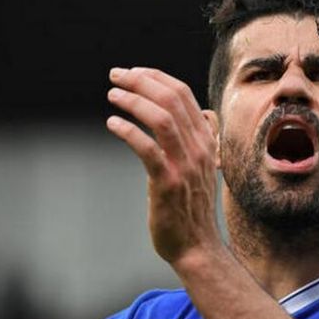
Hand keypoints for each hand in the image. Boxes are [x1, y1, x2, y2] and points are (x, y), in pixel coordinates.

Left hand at [105, 67, 223, 263]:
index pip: (182, 93)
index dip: (155, 76)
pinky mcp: (168, 183)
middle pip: (171, 99)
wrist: (197, 246)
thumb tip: (181, 114)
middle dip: (140, 81)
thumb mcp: (198, 166)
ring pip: (161, 118)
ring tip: (113, 96)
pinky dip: (128, 130)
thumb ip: (191, 140)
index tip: (132, 72)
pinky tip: (113, 124)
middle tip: (116, 77)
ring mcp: (185, 165)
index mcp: (206, 139)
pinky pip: (147, 148)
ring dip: (134, 101)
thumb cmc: (191, 207)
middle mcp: (200, 147)